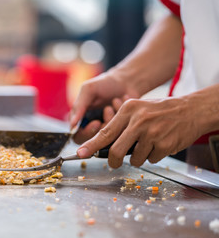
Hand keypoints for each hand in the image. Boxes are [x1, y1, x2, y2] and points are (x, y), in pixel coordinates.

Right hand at [70, 71, 138, 143]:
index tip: (97, 123)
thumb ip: (79, 106)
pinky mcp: (121, 130)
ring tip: (115, 101)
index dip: (87, 132)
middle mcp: (92, 127)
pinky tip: (122, 101)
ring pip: (108, 137)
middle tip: (108, 111)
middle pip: (93, 141)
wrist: (125, 80)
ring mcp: (107, 129)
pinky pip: (122, 132)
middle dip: (103, 126)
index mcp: (80, 119)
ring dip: (113, 116)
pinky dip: (122, 114)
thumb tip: (72, 125)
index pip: (77, 136)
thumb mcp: (88, 90)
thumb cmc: (104, 84)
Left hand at [76, 97, 201, 167]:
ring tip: (148, 143)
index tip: (81, 153)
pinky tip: (160, 143)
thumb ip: (121, 124)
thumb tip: (103, 144)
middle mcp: (139, 121)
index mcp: (128, 110)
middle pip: (117, 150)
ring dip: (139, 157)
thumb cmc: (160, 111)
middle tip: (115, 163)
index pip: (105, 131)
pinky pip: (151, 159)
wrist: (190, 110)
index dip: (91, 145)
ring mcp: (152, 133)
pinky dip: (153, 156)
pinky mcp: (164, 144)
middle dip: (114, 161)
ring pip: (135, 158)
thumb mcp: (138, 108)